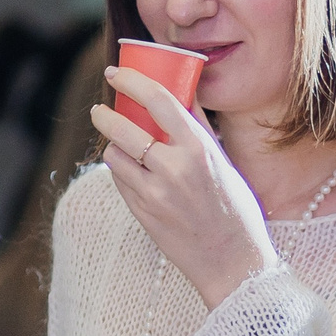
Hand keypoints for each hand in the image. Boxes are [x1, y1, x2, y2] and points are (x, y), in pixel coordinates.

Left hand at [93, 67, 275, 308]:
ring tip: (121, 145)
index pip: (159, 99)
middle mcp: (175, 169)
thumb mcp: (223, 162)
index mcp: (200, 148)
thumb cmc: (236, 209)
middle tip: (100, 109)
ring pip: (115, 157)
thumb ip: (198, 127)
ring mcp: (155, 194)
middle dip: (105, 115)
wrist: (234, 263)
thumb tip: (181, 91)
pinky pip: (120, 182)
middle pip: (123, 128)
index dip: (132, 80)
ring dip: (114, 146)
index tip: (116, 72)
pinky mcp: (143, 214)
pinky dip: (121, 171)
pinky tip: (131, 171)